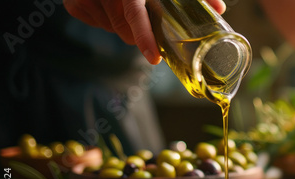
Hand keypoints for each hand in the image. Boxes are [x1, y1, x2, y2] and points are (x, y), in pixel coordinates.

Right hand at [63, 0, 225, 64]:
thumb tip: (219, 10)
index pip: (133, 14)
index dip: (144, 37)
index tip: (154, 58)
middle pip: (124, 29)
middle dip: (140, 34)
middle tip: (150, 29)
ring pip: (110, 27)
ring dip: (123, 25)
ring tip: (127, 6)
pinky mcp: (74, 4)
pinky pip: (94, 21)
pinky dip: (105, 19)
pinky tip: (109, 4)